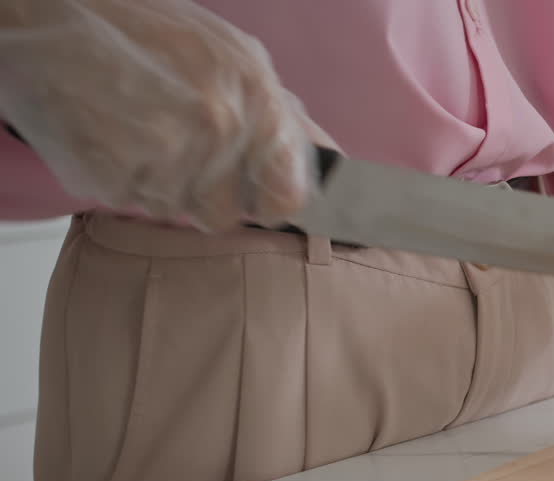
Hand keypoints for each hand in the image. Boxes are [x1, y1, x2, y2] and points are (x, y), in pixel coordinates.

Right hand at [0, 0, 312, 230]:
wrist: (47, 15)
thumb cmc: (145, 29)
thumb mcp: (233, 56)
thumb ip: (285, 117)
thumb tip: (333, 166)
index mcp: (256, 98)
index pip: (288, 198)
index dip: (270, 199)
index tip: (256, 191)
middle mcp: (217, 129)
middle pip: (229, 214)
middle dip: (209, 192)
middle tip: (178, 145)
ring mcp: (163, 156)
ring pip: (179, 212)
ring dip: (163, 184)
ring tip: (139, 129)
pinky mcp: (112, 178)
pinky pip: (131, 203)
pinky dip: (121, 178)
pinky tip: (110, 135)